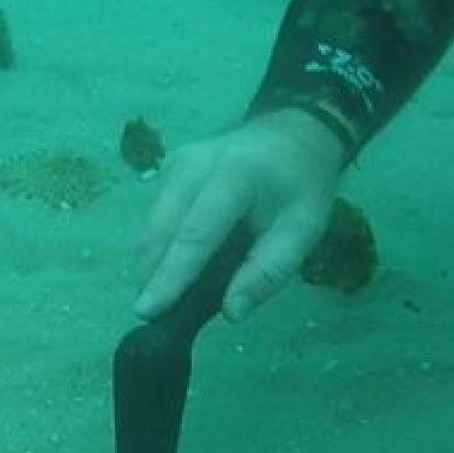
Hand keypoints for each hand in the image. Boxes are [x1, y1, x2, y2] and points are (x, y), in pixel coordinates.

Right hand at [134, 106, 348, 321]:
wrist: (293, 135)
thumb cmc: (302, 185)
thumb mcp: (305, 229)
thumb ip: (270, 271)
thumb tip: (232, 312)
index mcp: (235, 173)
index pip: (196, 232)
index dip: (171, 275)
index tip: (148, 311)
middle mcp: (194, 164)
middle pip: (161, 230)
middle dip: (151, 276)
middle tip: (153, 317)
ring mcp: (176, 164)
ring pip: (151, 227)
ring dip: (152, 266)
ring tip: (165, 299)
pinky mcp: (168, 171)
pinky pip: (155, 219)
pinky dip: (159, 250)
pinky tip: (173, 271)